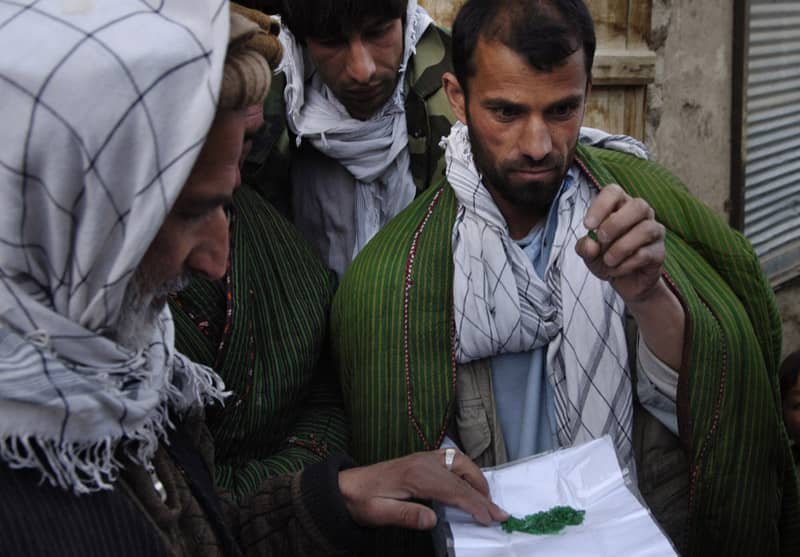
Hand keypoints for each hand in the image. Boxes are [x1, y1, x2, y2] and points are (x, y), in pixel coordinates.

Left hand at [338, 449, 507, 530]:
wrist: (347, 486)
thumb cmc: (362, 501)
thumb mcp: (379, 513)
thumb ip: (405, 516)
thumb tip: (432, 521)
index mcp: (417, 474)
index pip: (455, 490)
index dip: (476, 505)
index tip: (491, 519)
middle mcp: (424, 461)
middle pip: (463, 474)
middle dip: (483, 493)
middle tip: (498, 513)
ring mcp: (424, 458)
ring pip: (460, 462)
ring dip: (477, 479)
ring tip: (487, 500)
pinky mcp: (422, 460)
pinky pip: (452, 460)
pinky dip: (466, 472)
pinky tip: (469, 485)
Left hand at [575, 184, 664, 303]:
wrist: (623, 282)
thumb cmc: (605, 258)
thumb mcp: (588, 252)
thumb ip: (585, 246)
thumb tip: (591, 244)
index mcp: (620, 206)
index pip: (614, 192)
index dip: (601, 206)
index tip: (588, 226)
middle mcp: (641, 215)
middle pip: (639, 205)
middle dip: (616, 223)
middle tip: (601, 239)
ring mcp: (654, 232)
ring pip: (646, 229)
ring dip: (622, 247)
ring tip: (608, 260)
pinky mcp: (659, 252)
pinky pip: (646, 254)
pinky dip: (626, 264)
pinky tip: (616, 270)